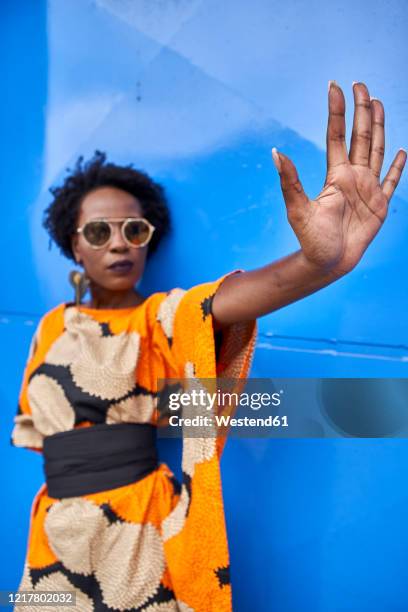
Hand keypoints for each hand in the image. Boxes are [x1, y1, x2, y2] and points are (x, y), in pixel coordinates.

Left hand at [272, 81, 406, 277]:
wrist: (328, 263)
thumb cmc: (311, 240)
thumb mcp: (298, 210)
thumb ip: (290, 182)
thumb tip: (276, 152)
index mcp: (335, 175)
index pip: (336, 136)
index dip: (336, 112)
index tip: (334, 87)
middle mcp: (352, 177)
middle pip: (360, 137)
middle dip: (361, 111)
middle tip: (361, 84)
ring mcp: (368, 189)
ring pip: (377, 150)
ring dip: (378, 127)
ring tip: (378, 103)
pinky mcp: (380, 204)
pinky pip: (392, 181)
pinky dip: (399, 167)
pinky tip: (402, 151)